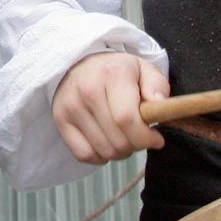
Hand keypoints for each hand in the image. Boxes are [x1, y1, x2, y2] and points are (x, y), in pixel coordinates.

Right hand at [50, 51, 168, 164]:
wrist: (81, 63)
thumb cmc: (116, 71)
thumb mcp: (143, 69)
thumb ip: (157, 85)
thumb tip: (159, 105)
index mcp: (111, 74)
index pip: (127, 120)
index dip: (145, 137)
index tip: (155, 138)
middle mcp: (87, 90)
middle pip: (117, 140)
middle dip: (136, 145)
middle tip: (140, 137)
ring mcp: (70, 106)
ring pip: (103, 150)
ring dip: (120, 152)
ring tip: (124, 138)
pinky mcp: (60, 119)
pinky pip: (84, 154)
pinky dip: (99, 157)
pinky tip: (106, 143)